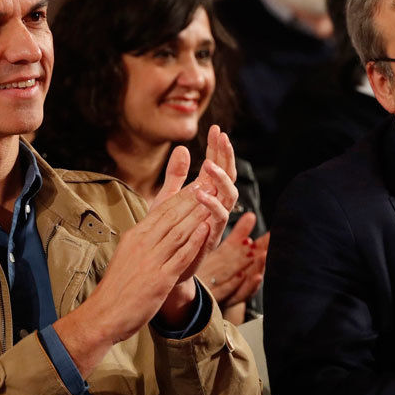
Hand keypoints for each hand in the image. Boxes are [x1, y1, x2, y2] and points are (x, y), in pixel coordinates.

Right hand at [54, 186, 215, 373]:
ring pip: (179, 231)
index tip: (198, 183)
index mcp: (135, 236)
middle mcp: (143, 243)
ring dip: (198, 214)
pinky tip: (206, 229)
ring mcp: (151, 260)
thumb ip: (143, 239)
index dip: (183, 195)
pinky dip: (195, 241)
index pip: (162, 210)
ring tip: (214, 200)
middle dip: (194, 198)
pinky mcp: (159, 279)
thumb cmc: (117, 287)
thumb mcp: (128, 254)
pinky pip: (180, 256)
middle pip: (173, 215)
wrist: (104, 313)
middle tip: (211, 182)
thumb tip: (154, 226)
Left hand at [153, 127, 239, 317]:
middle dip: (227, 158)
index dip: (218, 148)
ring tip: (208, 167)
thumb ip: (176, 176)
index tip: (216, 129)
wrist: (165, 265)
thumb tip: (182, 148)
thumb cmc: (168, 232)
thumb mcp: (168, 199)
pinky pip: (218, 222)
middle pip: (229, 177)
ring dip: (221, 181)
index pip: (218, 166)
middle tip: (221, 139)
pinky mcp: (209, 239)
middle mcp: (216, 206)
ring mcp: (215, 222)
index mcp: (208, 194)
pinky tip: (201, 194)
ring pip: (229, 198)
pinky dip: (213, 208)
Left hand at [195, 213, 266, 308]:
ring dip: (260, 267)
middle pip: (260, 261)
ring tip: (264, 256)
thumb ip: (240, 234)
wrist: (203, 293)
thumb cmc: (220, 272)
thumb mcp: (229, 250)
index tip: (279, 230)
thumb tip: (251, 215)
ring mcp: (241, 286)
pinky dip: (250, 286)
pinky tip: (256, 277)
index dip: (268, 239)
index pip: (260, 247)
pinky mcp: (232, 298)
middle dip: (269, 251)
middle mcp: (247, 273)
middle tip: (275, 241)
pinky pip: (242, 293)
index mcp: (247, 260)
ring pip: (253, 275)